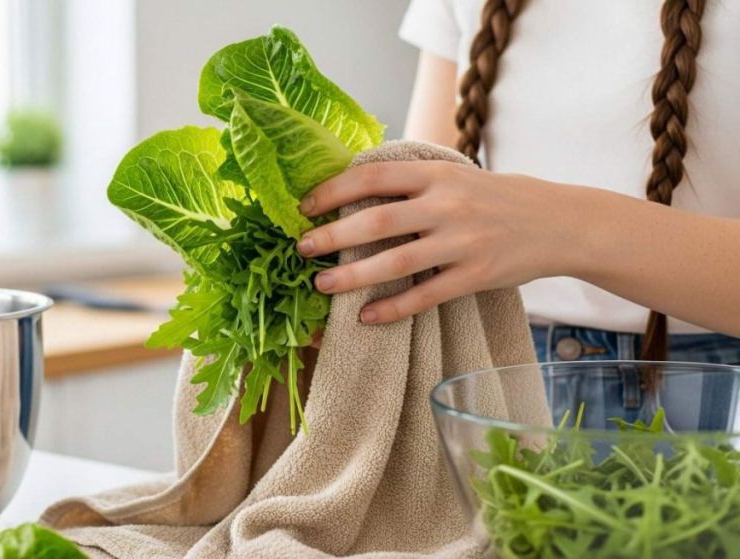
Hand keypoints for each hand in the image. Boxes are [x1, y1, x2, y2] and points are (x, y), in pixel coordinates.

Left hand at [296, 161, 586, 323]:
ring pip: (396, 260)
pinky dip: (393, 308)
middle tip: (302, 248)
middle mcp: (447, 204)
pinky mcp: (476, 275)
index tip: (304, 207)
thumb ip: (412, 182)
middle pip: (377, 220)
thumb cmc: (498, 198)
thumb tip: (354, 189)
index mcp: (437, 173)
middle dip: (332, 235)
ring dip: (353, 276)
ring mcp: (462, 241)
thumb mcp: (456, 175)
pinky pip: (426, 295)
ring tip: (322, 285)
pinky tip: (366, 316)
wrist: (560, 222)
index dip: (333, 191)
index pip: (372, 177)